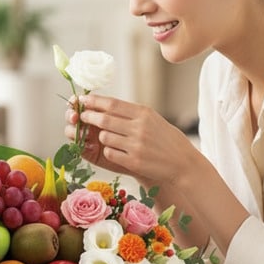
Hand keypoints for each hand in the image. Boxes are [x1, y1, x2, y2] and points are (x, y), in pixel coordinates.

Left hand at [69, 94, 195, 187]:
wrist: (183, 163)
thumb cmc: (166, 139)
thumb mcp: (153, 119)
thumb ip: (132, 112)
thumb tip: (105, 105)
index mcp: (144, 114)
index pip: (112, 104)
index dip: (94, 101)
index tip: (82, 99)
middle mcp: (139, 128)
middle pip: (104, 119)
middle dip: (89, 117)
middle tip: (81, 116)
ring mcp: (136, 146)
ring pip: (104, 137)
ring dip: (100, 136)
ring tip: (105, 136)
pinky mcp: (134, 162)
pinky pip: (110, 153)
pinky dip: (108, 150)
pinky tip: (115, 150)